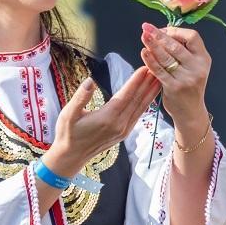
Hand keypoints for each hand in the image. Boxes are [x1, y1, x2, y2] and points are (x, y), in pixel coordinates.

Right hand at [43, 68, 159, 176]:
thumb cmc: (68, 133)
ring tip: (158, 79)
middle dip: (146, 84)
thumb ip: (80, 97)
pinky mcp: (124, 133)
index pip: (125, 96)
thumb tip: (90, 81)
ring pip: (140, 108)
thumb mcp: (68, 114)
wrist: (71, 156)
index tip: (144, 69)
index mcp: (106, 118)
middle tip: (156, 68)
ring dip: (149, 93)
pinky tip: (149, 96)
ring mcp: (123, 130)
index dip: (135, 82)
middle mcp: (118, 125)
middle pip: (136, 101)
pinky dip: (145, 104)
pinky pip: (137, 115)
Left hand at [139, 22, 210, 126]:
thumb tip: (162, 31)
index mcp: (204, 58)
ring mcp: (187, 78)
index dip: (176, 31)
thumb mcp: (193, 67)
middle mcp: (198, 67)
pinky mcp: (174, 87)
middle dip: (159, 35)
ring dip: (153, 44)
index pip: (192, 37)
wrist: (190, 112)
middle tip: (146, 28)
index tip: (162, 30)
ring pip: (166, 57)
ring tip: (143, 36)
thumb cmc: (189, 85)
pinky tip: (144, 52)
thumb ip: (182, 51)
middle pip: (176, 46)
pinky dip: (150, 60)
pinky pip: (159, 70)